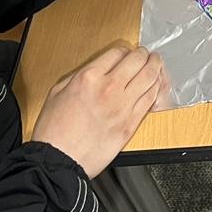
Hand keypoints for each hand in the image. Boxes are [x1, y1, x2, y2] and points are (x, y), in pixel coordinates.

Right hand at [32, 45, 165, 176]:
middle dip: (144, 55)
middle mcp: (108, 89)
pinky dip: (156, 89)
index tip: (126, 54)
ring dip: (156, 68)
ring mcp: (122, 107)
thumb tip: (95, 71)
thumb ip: (79, 76)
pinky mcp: (130, 124)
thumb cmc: (54, 131)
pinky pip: (150, 100)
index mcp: (88, 78)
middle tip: (146, 54)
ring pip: (150, 78)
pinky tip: (156, 86)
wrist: (59, 161)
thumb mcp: (58, 91)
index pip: (117, 53)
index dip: (124, 51)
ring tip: (157, 65)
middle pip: (138, 61)